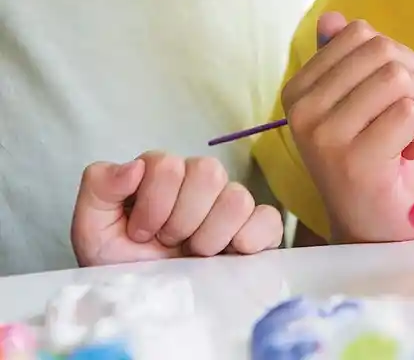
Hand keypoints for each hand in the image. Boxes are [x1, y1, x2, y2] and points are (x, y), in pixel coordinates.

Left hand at [71, 153, 283, 265]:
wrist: (143, 303)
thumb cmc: (120, 262)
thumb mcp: (92, 227)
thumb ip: (100, 185)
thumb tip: (134, 167)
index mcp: (164, 173)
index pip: (169, 164)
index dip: (153, 204)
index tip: (140, 233)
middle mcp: (200, 181)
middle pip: (208, 172)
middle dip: (180, 219)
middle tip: (167, 243)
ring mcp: (229, 204)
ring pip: (237, 197)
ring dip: (209, 235)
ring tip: (194, 254)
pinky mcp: (255, 230)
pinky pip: (267, 219)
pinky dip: (250, 237)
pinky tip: (229, 255)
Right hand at [283, 12, 413, 242]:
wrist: (374, 232)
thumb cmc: (372, 161)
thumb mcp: (355, 104)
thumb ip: (341, 62)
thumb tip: (334, 18)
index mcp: (298, 90)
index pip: (358, 33)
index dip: (393, 56)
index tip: (392, 94)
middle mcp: (303, 110)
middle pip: (382, 50)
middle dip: (413, 76)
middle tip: (411, 116)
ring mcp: (326, 136)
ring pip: (398, 78)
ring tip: (411, 134)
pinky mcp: (356, 161)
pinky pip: (410, 113)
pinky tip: (409, 153)